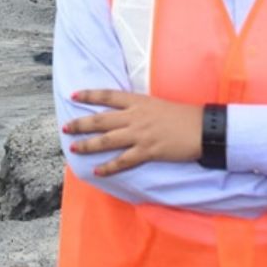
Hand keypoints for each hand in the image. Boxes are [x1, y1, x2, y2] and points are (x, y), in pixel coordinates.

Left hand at [62, 90, 202, 176]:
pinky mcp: (147, 151)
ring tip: (74, 149)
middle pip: (101, 119)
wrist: (201, 128)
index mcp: (138, 101)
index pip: (108, 95)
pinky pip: (123, 160)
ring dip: (88, 145)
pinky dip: (109, 167)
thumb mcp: (157, 104)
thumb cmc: (182, 115)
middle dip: (80, 124)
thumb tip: (125, 114)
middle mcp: (135, 116)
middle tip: (65, 127)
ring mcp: (140, 134)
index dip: (89, 95)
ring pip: (107, 140)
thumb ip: (140, 108)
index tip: (74, 95)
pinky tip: (98, 171)